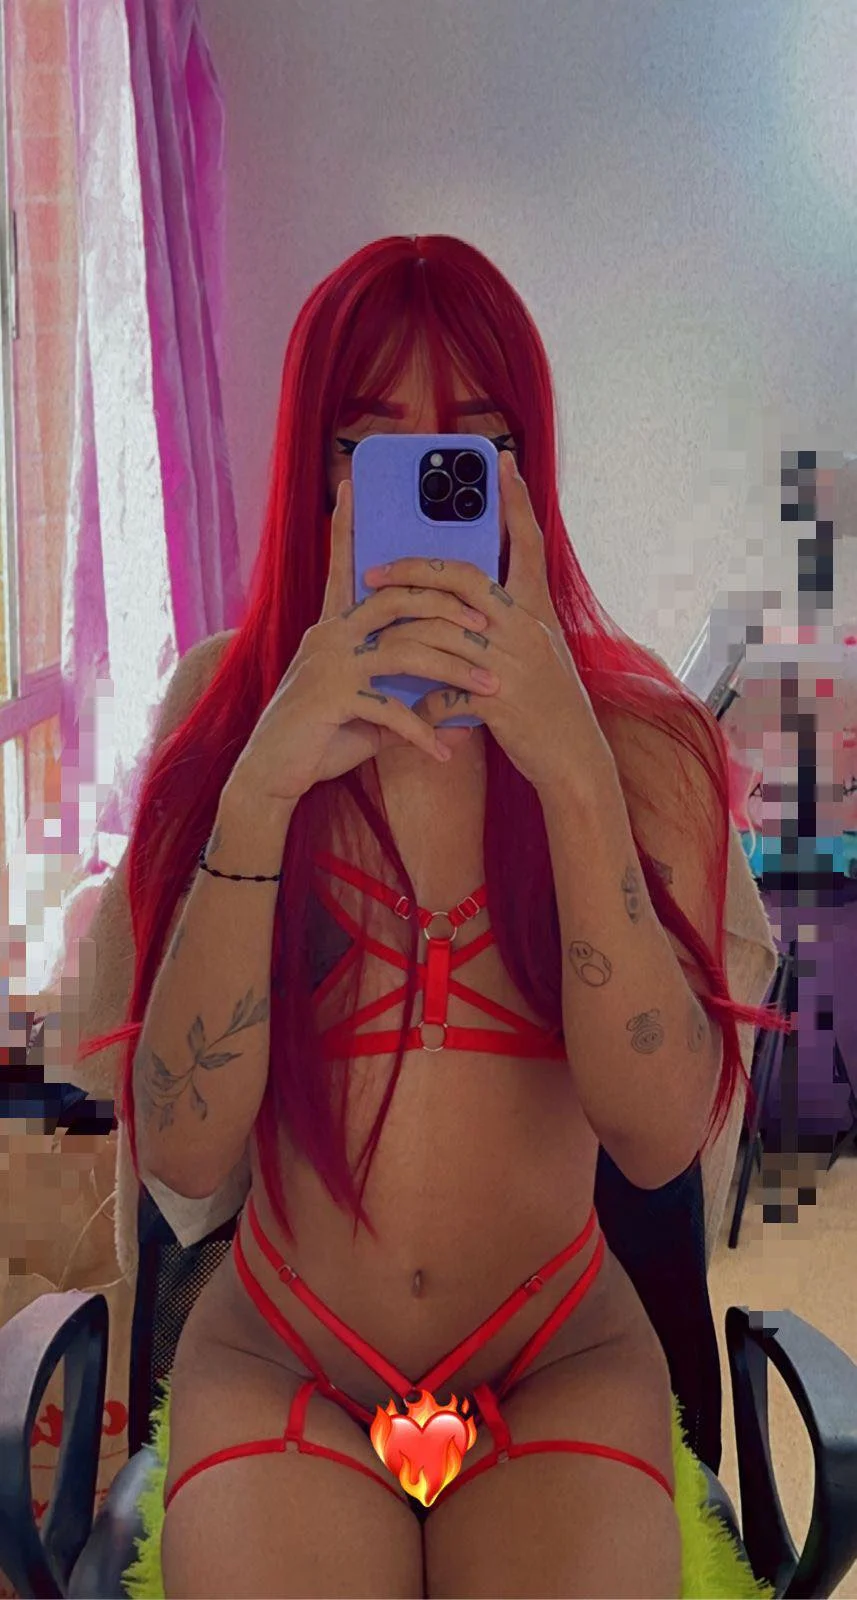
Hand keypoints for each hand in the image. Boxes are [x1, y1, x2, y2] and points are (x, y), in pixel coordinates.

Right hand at [226, 478, 495, 803]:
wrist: (269, 773)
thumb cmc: (319, 737)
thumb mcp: (367, 710)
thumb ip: (405, 699)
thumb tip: (453, 710)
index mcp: (333, 627)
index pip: (345, 566)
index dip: (347, 527)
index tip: (353, 486)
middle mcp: (329, 634)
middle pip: (398, 599)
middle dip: (449, 608)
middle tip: (488, 624)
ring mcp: (330, 663)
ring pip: (406, 650)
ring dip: (455, 670)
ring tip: (490, 689)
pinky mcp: (330, 697)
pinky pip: (391, 709)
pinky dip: (423, 732)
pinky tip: (445, 752)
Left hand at [362, 450, 612, 793]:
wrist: (574, 758)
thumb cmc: (548, 706)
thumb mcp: (535, 652)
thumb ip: (504, 623)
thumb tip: (465, 602)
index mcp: (536, 609)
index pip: (528, 541)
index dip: (516, 501)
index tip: (504, 461)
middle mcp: (526, 626)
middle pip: (462, 577)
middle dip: (412, 569)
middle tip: (375, 567)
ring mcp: (512, 660)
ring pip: (440, 631)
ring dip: (400, 633)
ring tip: (369, 631)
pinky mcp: (498, 699)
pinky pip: (444, 690)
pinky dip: (422, 700)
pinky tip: (407, 709)